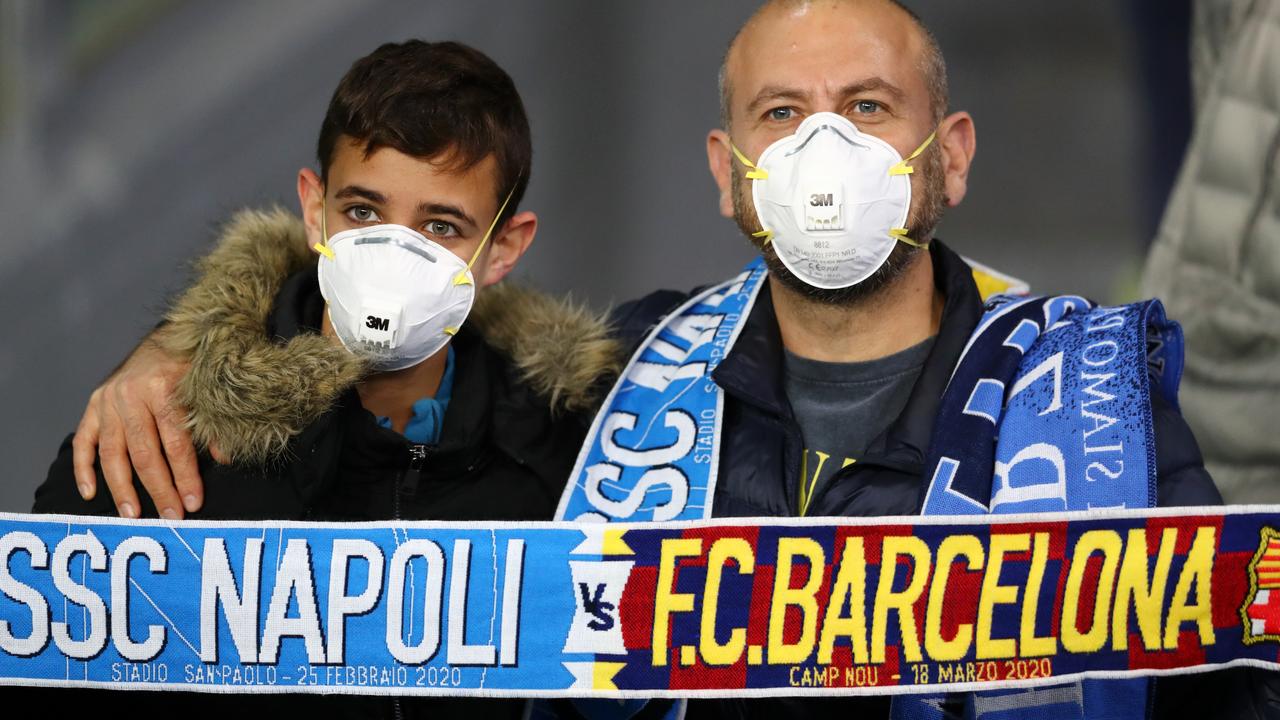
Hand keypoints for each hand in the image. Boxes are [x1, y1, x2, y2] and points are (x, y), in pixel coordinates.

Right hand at [73, 335, 211, 518]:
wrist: (165, 337)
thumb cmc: (190, 367)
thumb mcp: (207, 388)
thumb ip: (213, 423)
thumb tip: (223, 460)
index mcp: (163, 389)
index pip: (175, 443)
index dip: (185, 476)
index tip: (193, 502)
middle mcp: (130, 395)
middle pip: (144, 453)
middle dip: (159, 489)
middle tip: (170, 516)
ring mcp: (108, 400)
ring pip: (112, 453)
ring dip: (122, 487)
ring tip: (132, 515)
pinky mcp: (93, 404)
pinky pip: (84, 440)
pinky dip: (83, 467)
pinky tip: (89, 492)